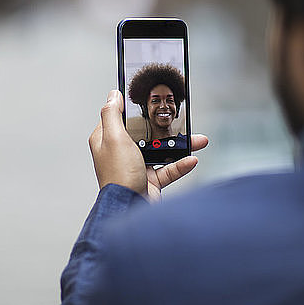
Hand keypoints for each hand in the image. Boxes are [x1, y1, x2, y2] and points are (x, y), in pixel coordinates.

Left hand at [89, 90, 208, 201]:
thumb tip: (113, 95)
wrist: (129, 209)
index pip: (118, 117)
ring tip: (196, 139)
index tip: (147, 98)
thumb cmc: (118, 176)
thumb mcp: (114, 138)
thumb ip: (112, 114)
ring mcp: (136, 167)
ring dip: (179, 145)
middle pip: (144, 133)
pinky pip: (168, 169)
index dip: (131, 108)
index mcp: (107, 140)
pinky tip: (191, 159)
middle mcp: (120, 153)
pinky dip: (181, 165)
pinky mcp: (150, 181)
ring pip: (160, 150)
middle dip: (164, 127)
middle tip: (179, 119)